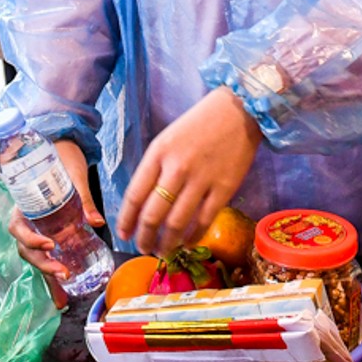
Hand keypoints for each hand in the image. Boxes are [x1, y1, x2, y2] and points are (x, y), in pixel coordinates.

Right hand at [7, 141, 103, 308]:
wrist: (65, 148)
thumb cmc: (63, 158)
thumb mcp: (74, 177)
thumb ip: (84, 200)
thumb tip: (97, 221)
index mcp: (24, 205)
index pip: (17, 228)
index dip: (30, 240)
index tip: (50, 244)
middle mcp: (28, 221)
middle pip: (27, 249)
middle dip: (43, 265)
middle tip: (63, 274)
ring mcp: (39, 230)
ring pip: (37, 258)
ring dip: (48, 277)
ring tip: (62, 297)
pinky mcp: (52, 235)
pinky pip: (50, 257)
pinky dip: (56, 277)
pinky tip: (64, 296)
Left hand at [117, 87, 260, 257]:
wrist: (239, 110)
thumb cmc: (199, 124)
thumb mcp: (167, 140)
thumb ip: (155, 168)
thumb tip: (143, 203)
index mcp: (158, 153)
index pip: (134, 194)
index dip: (126, 219)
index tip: (122, 233)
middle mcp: (177, 168)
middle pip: (153, 214)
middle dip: (143, 237)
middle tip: (142, 247)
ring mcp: (202, 180)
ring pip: (177, 223)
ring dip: (167, 243)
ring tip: (163, 250)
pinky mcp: (225, 189)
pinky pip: (203, 221)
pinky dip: (192, 237)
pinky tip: (187, 242)